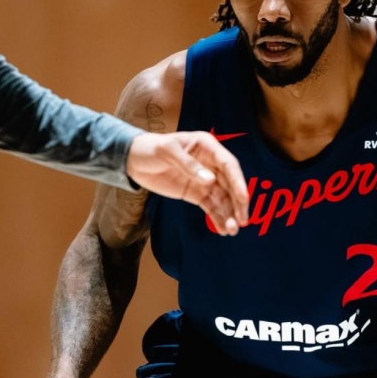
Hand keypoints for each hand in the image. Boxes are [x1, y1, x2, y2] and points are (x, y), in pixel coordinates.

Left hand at [126, 131, 248, 234]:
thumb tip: (210, 181)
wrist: (133, 160)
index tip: (243, 199)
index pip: (228, 164)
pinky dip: (217, 217)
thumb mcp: (167, 151)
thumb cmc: (150, 148)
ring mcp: (205, 179)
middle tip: (242, 221)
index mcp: (207, 146)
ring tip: (231, 231)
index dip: (238, 182)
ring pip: (222, 198)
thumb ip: (188, 165)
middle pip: (230, 184)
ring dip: (228, 214)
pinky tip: (223, 230)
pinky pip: (211, 206)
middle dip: (237, 203)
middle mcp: (211, 163)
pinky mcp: (196, 193)